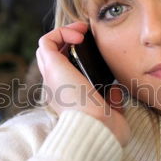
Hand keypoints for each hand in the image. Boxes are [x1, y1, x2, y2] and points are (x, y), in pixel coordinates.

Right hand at [36, 22, 129, 146]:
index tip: (96, 52)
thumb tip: (114, 90)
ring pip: (47, 47)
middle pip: (54, 57)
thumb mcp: (111, 112)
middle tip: (87, 36)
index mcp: (68, 98)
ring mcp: (51, 77)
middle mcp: (55, 87)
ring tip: (83, 30)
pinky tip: (80, 36)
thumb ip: (111, 100)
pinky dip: (61, 32)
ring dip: (64, 33)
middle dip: (69, 41)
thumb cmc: (106, 128)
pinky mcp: (51, 67)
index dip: (76, 57)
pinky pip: (47, 41)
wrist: (96, 129)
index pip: (65, 72)